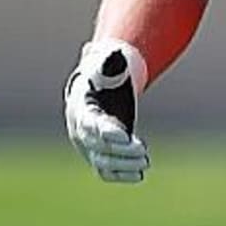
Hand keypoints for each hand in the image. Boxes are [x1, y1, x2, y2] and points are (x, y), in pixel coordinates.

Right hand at [64, 39, 149, 183]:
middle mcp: (80, 131)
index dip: (107, 132)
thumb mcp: (107, 64)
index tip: (125, 136)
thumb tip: (116, 50)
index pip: (90, 124)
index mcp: (80, 108)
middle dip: (120, 151)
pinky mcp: (97, 154)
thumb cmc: (104, 74)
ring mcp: (87, 145)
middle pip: (97, 147)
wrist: (97, 88)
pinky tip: (138, 174)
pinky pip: (105, 170)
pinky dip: (120, 175)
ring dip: (123, 164)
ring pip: (102, 162)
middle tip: (143, 151)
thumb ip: (112, 61)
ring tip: (145, 161)